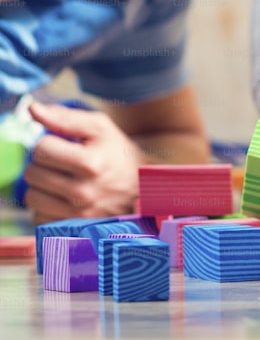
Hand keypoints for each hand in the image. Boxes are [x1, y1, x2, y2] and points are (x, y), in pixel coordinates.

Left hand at [23, 102, 143, 222]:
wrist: (146, 187)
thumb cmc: (119, 154)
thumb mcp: (100, 128)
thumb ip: (64, 117)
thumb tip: (32, 109)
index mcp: (91, 164)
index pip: (41, 150)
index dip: (49, 143)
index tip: (64, 147)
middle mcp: (85, 193)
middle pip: (32, 174)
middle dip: (44, 165)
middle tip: (63, 165)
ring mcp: (80, 215)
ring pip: (32, 196)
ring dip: (42, 187)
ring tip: (61, 181)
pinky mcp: (77, 229)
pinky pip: (40, 218)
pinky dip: (47, 208)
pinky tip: (63, 200)